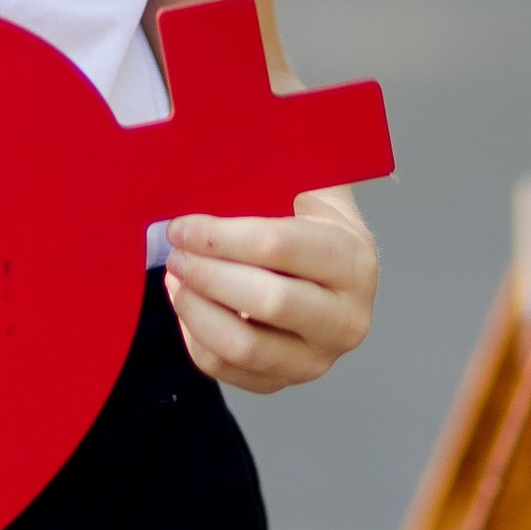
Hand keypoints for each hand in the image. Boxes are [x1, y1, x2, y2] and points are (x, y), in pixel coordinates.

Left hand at [163, 186, 376, 393]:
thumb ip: (277, 169)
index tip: (183, 225)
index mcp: (354, 262)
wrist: (332, 275)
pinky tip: (188, 303)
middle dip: (208, 274)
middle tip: (176, 252)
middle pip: (268, 301)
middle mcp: (345, 320)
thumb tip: (219, 146)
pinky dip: (195, 338)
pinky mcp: (283, 383)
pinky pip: (227, 370)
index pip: (281, 247)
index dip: (221, 236)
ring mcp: (315, 360)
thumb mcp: (310, 188)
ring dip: (197, 310)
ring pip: (244, 347)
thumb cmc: (311, 222)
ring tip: (177, 279)